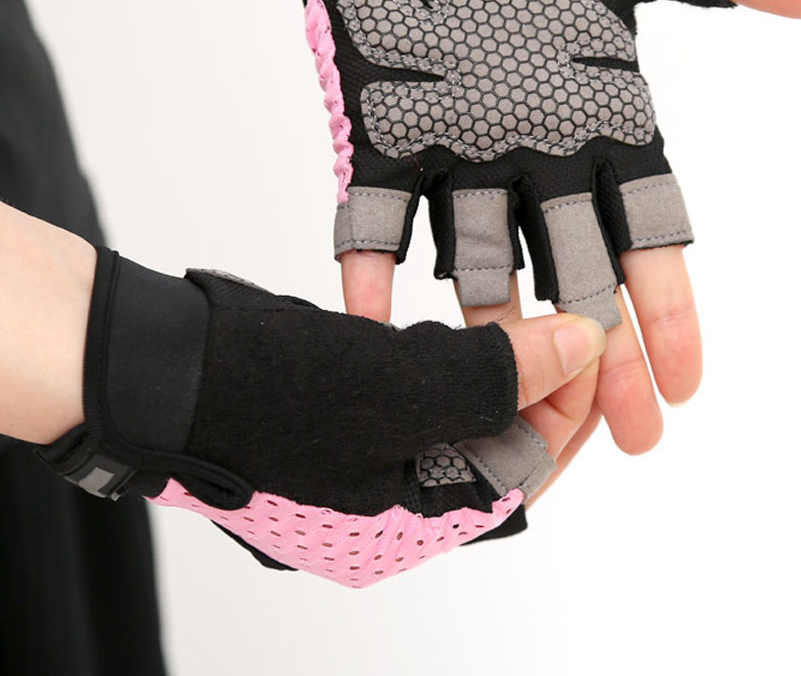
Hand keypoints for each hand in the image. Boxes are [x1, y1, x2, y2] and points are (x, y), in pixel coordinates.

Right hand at [34, 242, 604, 586]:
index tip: (592, 348)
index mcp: (403, 531)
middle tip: (566, 335)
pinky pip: (409, 409)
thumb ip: (496, 375)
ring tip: (523, 328)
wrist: (151, 367)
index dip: (564, 412)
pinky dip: (442, 373)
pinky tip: (459, 338)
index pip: (517, 478)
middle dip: (534, 394)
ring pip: (452, 427)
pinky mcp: (331, 433)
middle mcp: (383, 514)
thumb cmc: (263, 388)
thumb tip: (583, 347)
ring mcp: (353, 474)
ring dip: (490, 379)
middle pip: (489, 456)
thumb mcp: (395, 384)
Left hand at [339, 0, 800, 456]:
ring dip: (495, 333)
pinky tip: (373, 329)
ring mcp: (451, 145)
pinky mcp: (377, 128)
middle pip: (574, 270)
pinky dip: (370, 269)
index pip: (646, 227)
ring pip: (479, 259)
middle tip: (623, 436)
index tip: (686, 380)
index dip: (667, 305)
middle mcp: (530, 148)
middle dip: (599, 352)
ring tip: (509, 405)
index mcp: (597, 115)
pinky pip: (371, 214)